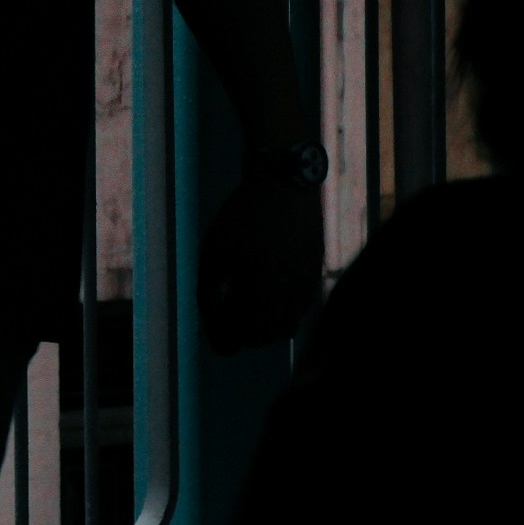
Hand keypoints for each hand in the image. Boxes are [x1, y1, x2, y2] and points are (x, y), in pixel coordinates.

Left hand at [198, 169, 324, 350]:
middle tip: (224, 309)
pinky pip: (299, 308)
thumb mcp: (213, 254)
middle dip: (243, 330)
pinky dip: (280, 308)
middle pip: (266, 336)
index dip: (224, 335)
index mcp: (264, 296)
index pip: (244, 338)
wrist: (286, 186)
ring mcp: (308, 288)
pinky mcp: (315, 275)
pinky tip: (264, 286)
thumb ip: (208, 293)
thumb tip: (211, 323)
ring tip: (244, 298)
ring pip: (287, 326)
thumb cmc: (241, 219)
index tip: (211, 319)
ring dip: (264, 323)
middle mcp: (291, 298)